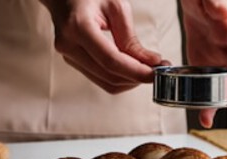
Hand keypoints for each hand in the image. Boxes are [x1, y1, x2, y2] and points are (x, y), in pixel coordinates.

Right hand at [40, 0, 162, 93]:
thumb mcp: (115, 7)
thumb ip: (131, 38)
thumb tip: (151, 62)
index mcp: (78, 26)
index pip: (111, 60)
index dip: (136, 71)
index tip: (156, 73)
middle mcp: (69, 45)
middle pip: (109, 75)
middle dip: (136, 77)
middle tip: (158, 70)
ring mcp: (68, 56)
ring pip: (106, 82)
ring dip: (130, 80)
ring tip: (147, 69)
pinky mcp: (73, 61)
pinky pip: (100, 78)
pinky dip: (120, 78)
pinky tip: (132, 68)